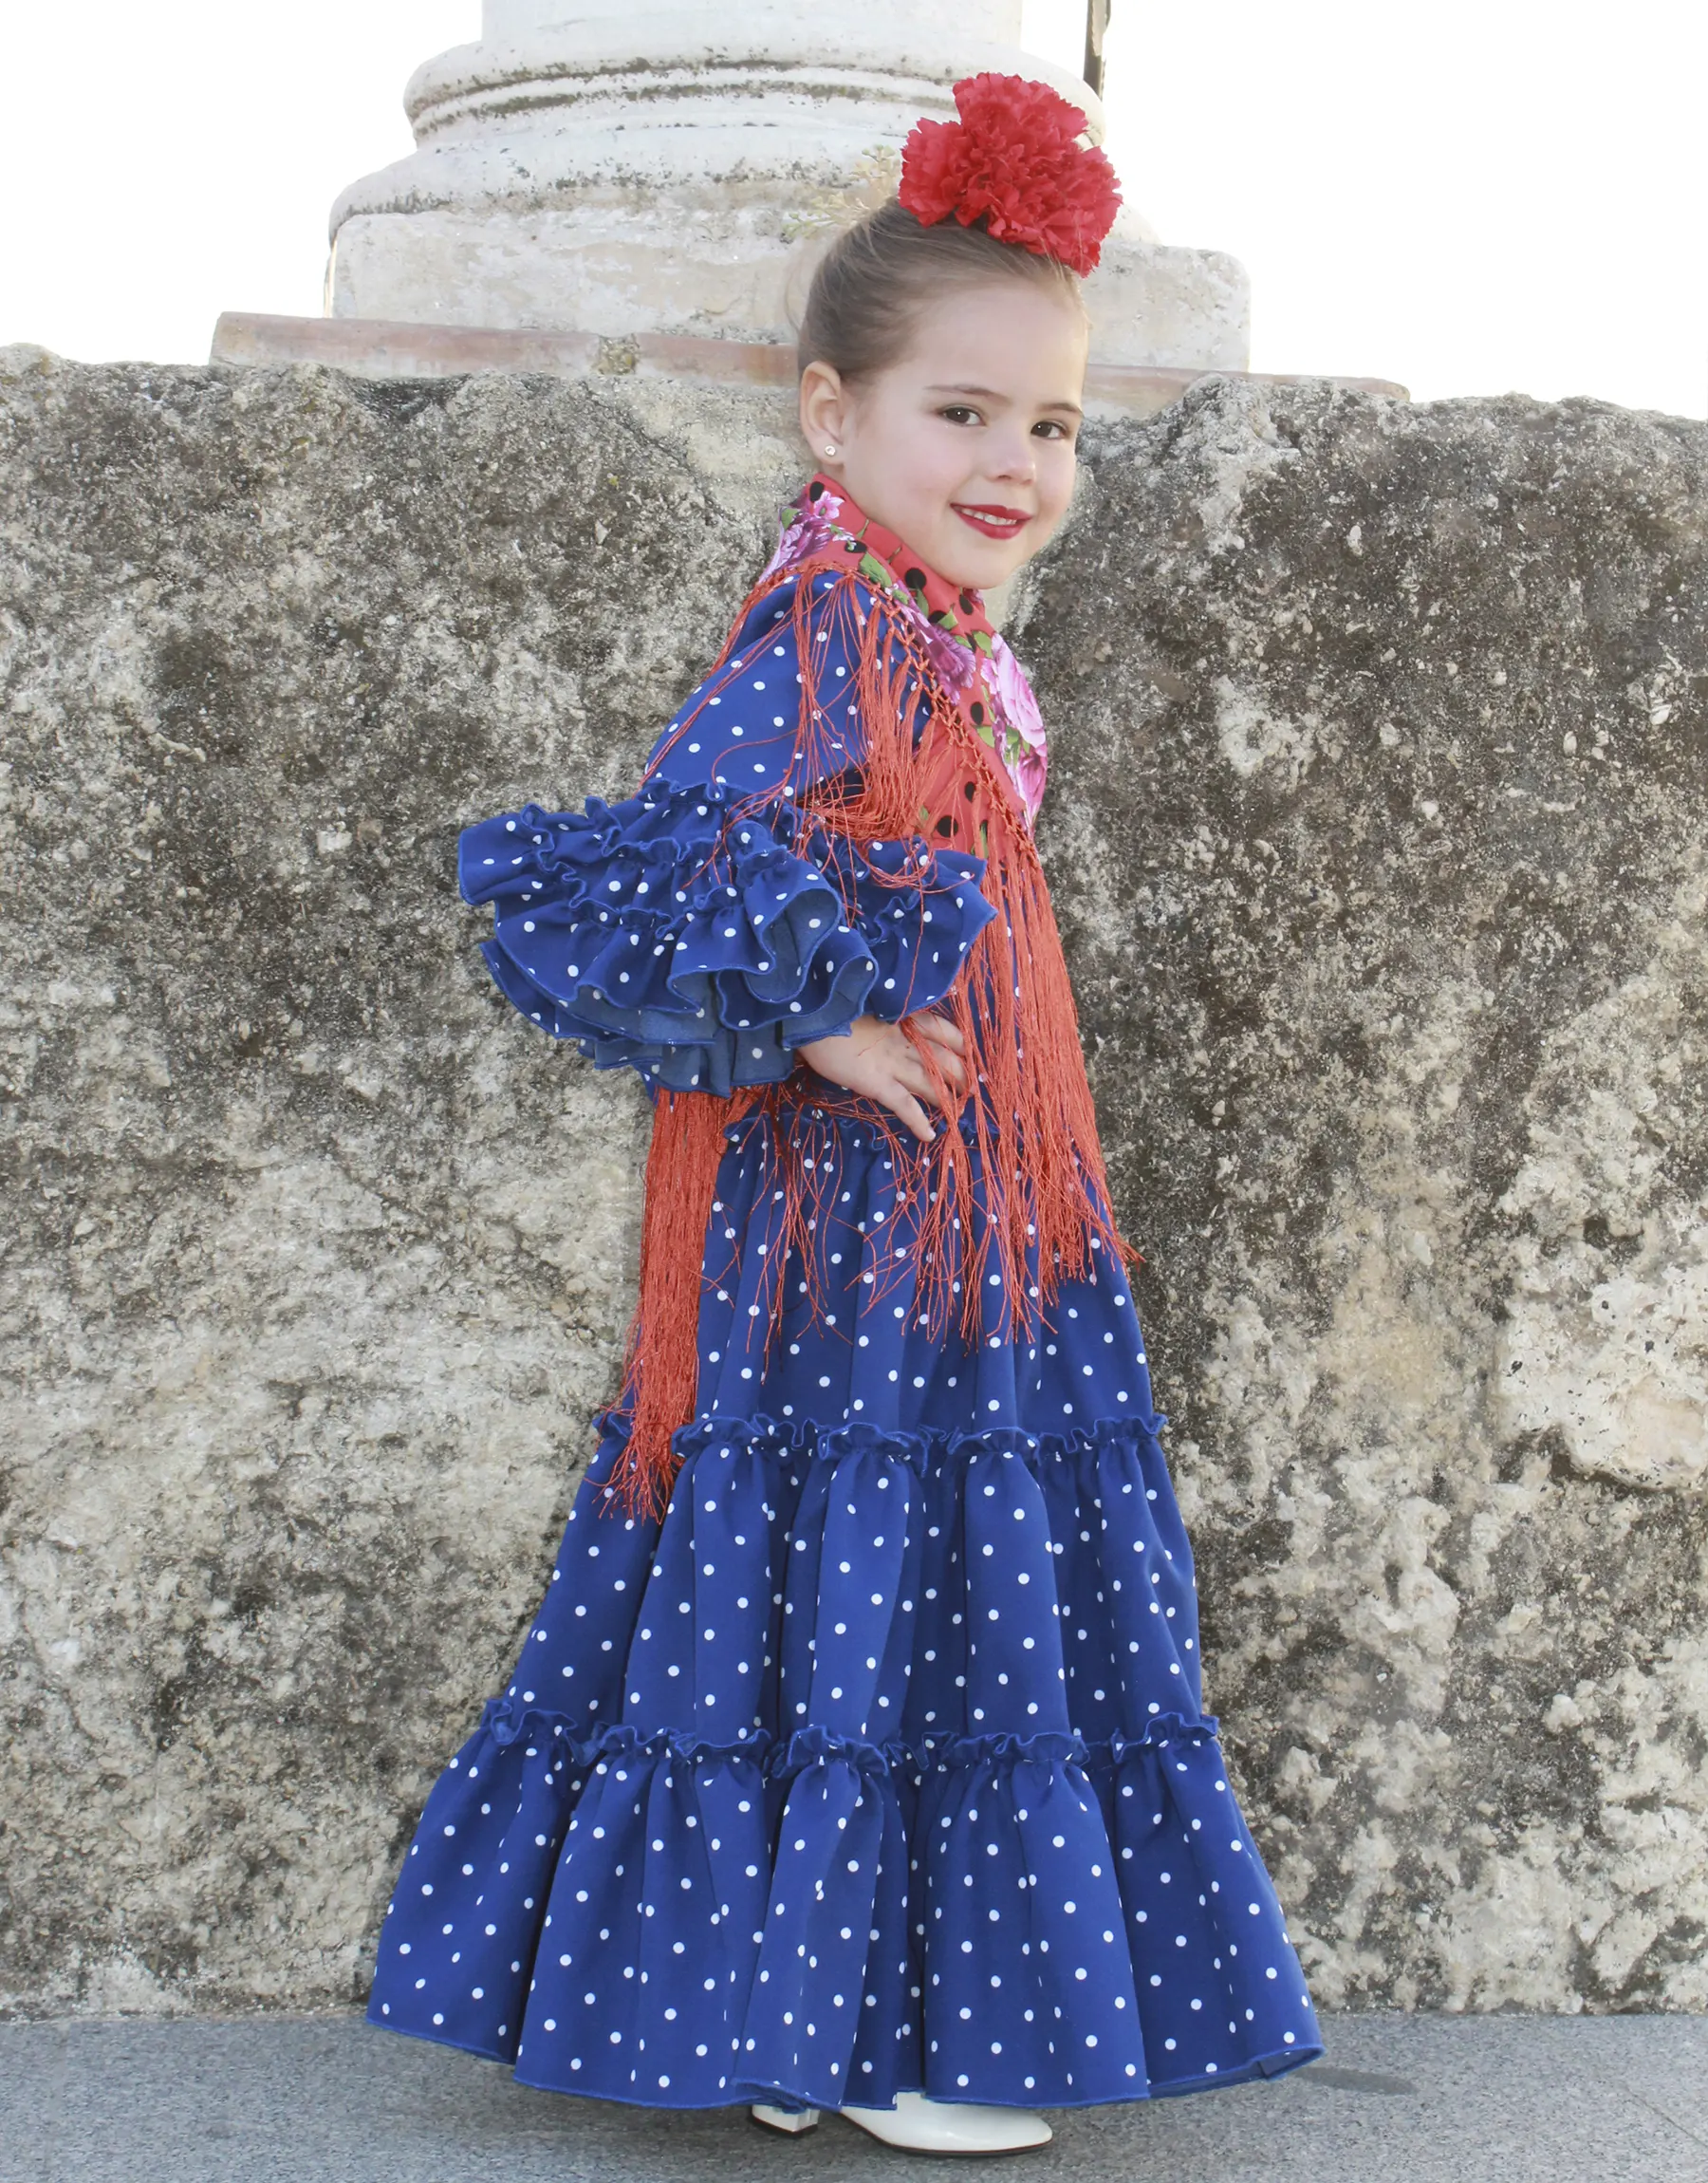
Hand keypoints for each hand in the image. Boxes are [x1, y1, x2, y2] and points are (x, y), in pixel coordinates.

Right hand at [796, 1012, 966, 1143]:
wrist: (809, 1015)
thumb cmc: (831, 1008)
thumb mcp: (863, 1005)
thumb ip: (882, 1015)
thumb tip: (890, 1020)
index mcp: (902, 1020)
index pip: (942, 1030)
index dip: (959, 1043)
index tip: (969, 1052)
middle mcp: (903, 1042)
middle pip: (944, 1060)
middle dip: (962, 1075)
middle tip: (973, 1088)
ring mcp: (891, 1063)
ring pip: (931, 1083)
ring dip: (949, 1099)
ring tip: (961, 1113)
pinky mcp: (876, 1082)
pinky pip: (904, 1105)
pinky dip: (918, 1122)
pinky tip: (929, 1136)